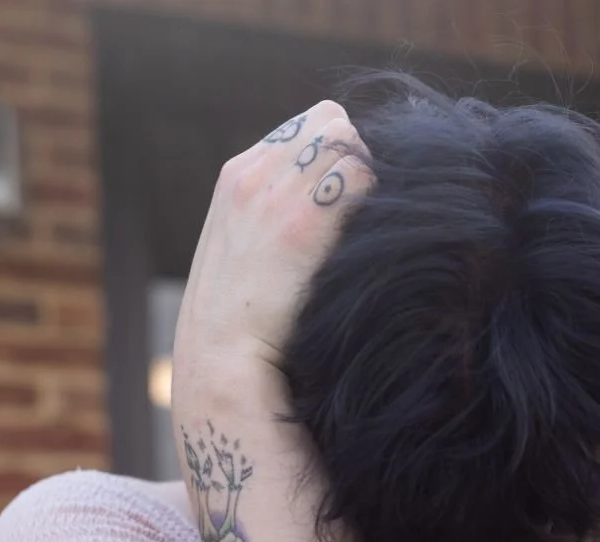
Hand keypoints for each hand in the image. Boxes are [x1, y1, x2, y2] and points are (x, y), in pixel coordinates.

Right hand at [173, 101, 373, 380]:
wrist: (222, 361)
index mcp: (238, 176)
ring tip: (369, 226)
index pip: (309, 125)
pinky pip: (363, 175)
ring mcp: (277, 194)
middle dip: (358, 158)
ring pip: (351, 142)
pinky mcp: (304, 223)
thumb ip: (274, 211)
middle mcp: (255, 173)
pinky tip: (374, 238)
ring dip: (370, 180)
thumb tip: (329, 199)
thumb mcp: (244, 249)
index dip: (337, 154)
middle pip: (333, 122)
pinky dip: (378, 201)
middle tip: (366, 211)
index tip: (347, 197)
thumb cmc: (243, 321)